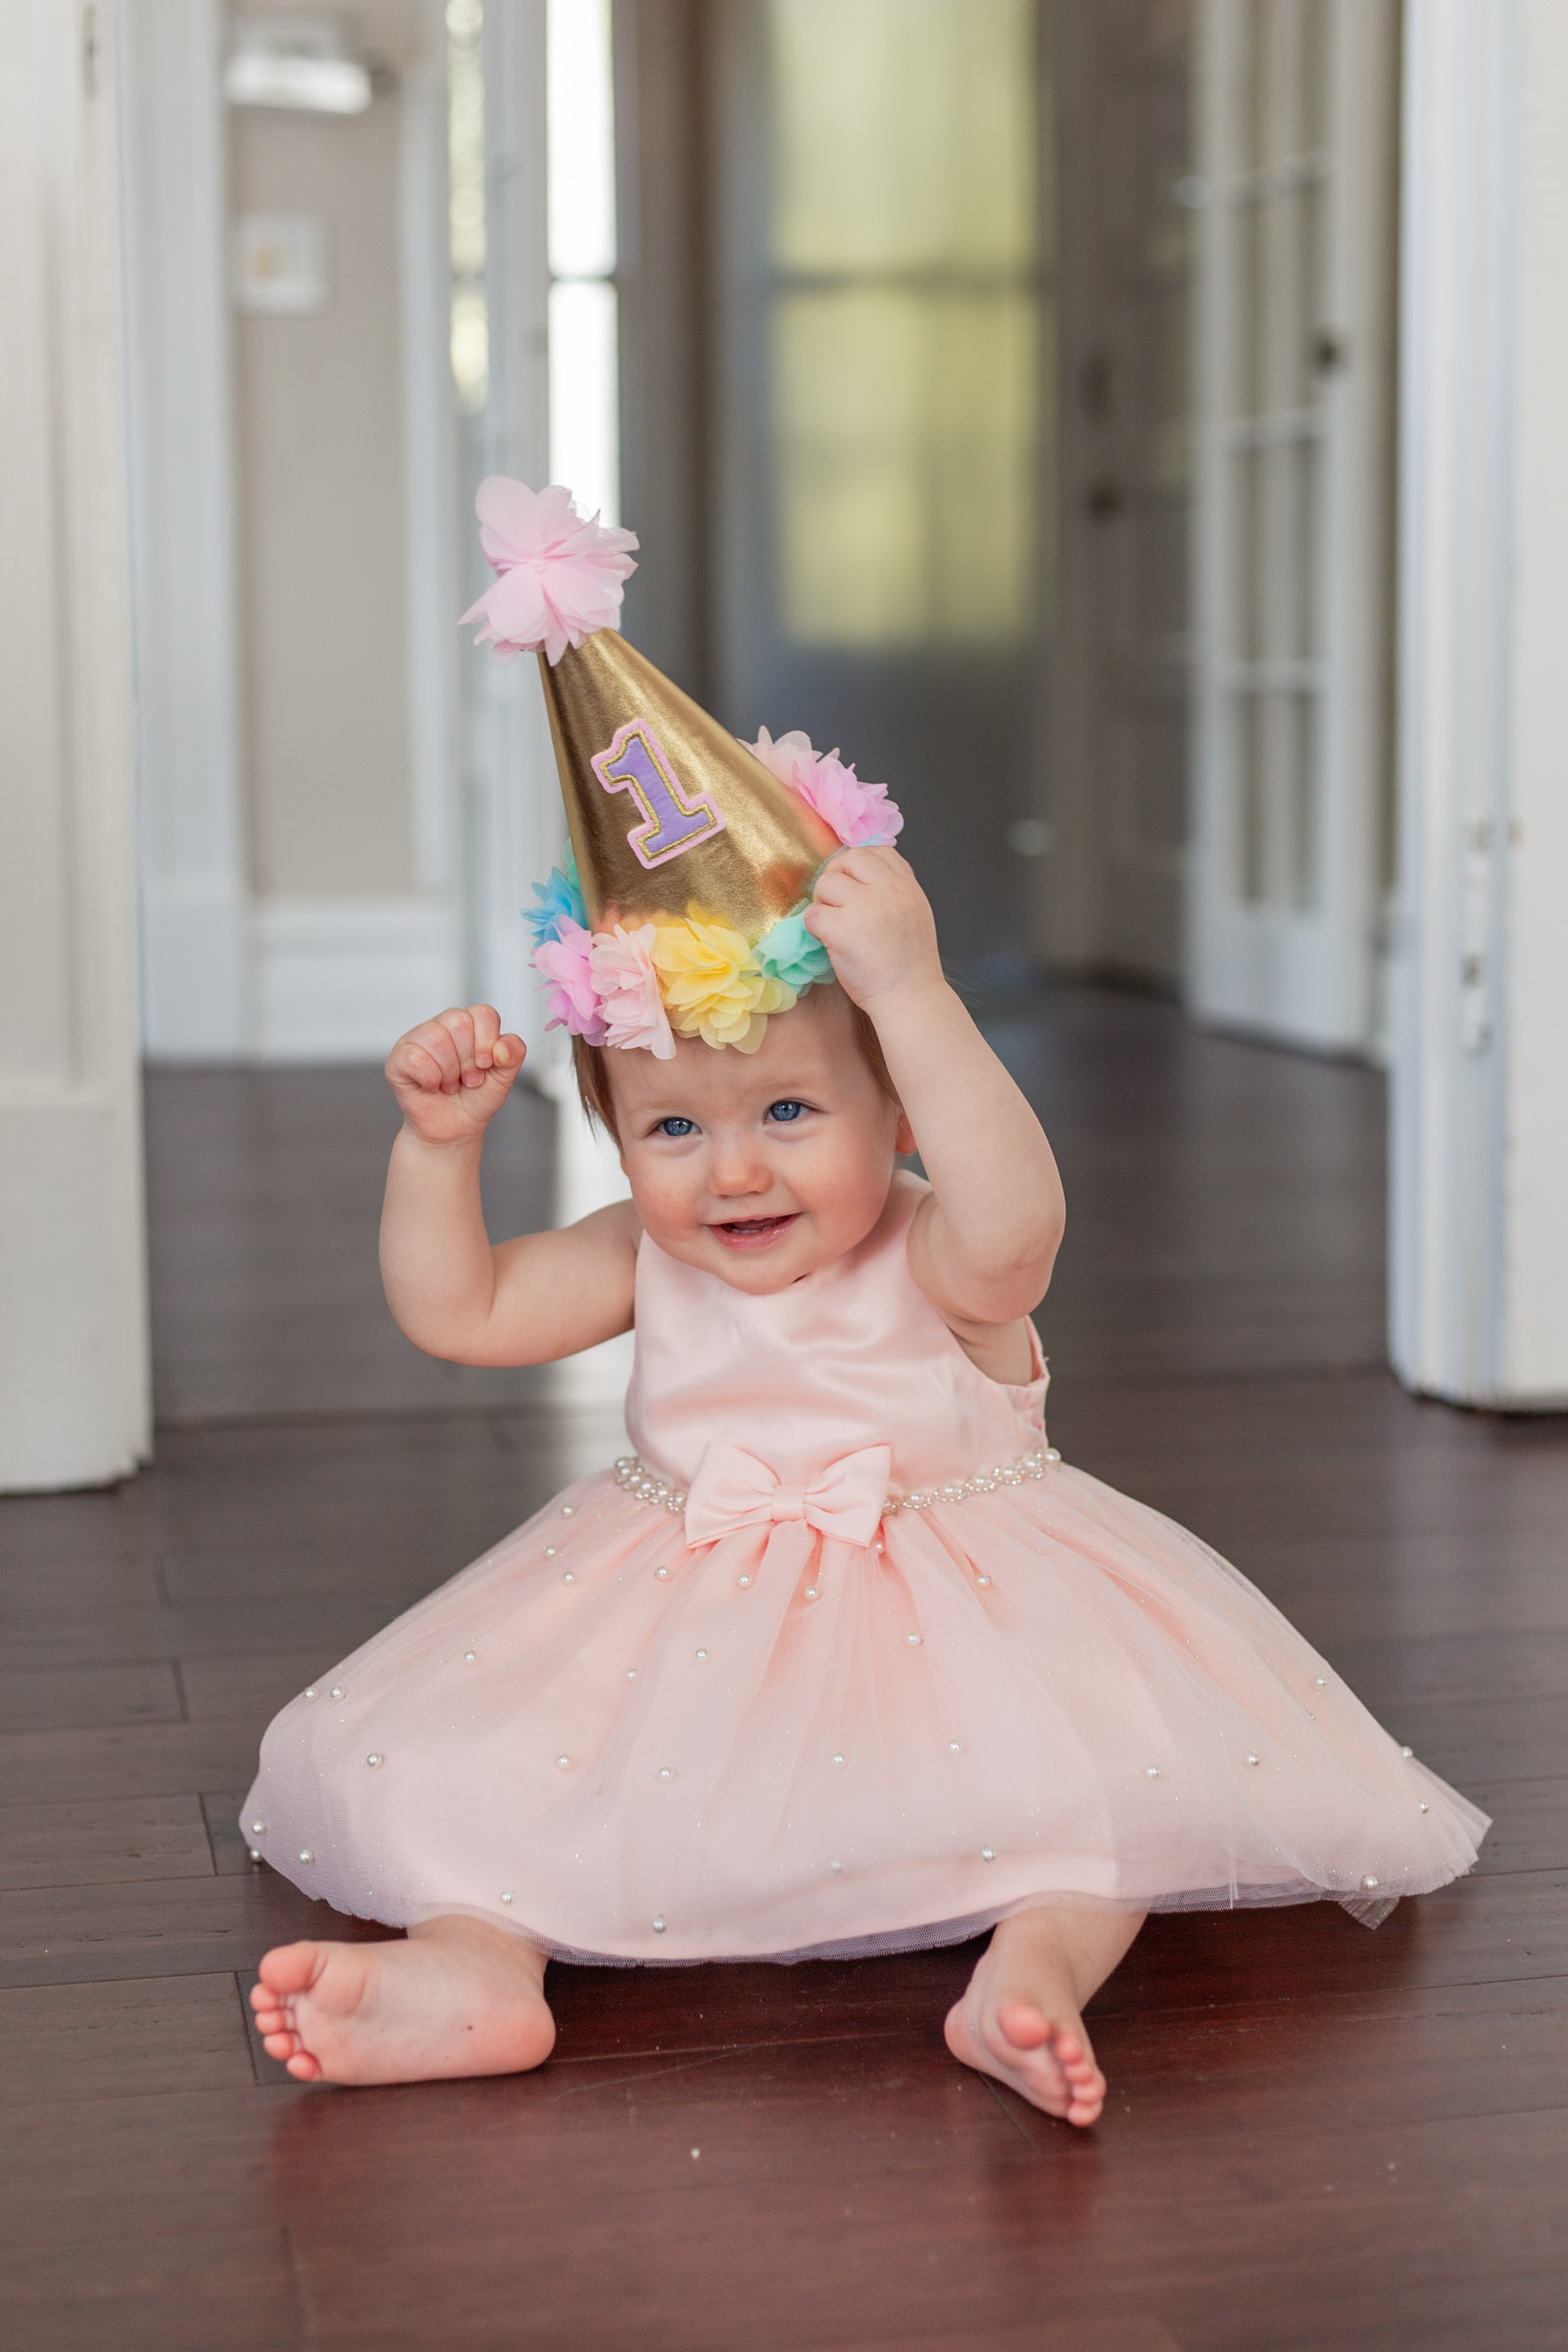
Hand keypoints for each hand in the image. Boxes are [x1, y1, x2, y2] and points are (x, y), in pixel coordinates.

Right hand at [385, 1005, 525, 1145]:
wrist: (454, 1131)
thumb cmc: (475, 1099)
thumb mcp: (503, 1078)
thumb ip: (513, 1055)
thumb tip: (502, 1047)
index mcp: (468, 1024)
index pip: (483, 1014)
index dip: (488, 1042)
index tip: (485, 1066)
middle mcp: (441, 1026)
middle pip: (458, 1022)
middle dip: (468, 1060)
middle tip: (466, 1079)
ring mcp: (416, 1039)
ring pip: (436, 1038)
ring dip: (449, 1072)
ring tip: (449, 1085)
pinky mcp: (398, 1058)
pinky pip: (416, 1059)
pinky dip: (430, 1079)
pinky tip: (431, 1087)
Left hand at [803, 848, 943, 1013]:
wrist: (911, 998)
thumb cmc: (909, 964)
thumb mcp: (914, 913)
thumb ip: (894, 891)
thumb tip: (859, 874)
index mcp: (907, 886)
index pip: (878, 850)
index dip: (858, 864)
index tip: (854, 885)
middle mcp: (888, 890)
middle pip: (848, 860)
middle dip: (835, 877)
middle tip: (836, 905)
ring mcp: (865, 908)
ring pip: (826, 884)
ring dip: (823, 905)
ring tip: (836, 928)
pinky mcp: (842, 929)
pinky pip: (812, 915)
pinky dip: (815, 929)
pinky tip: (830, 944)